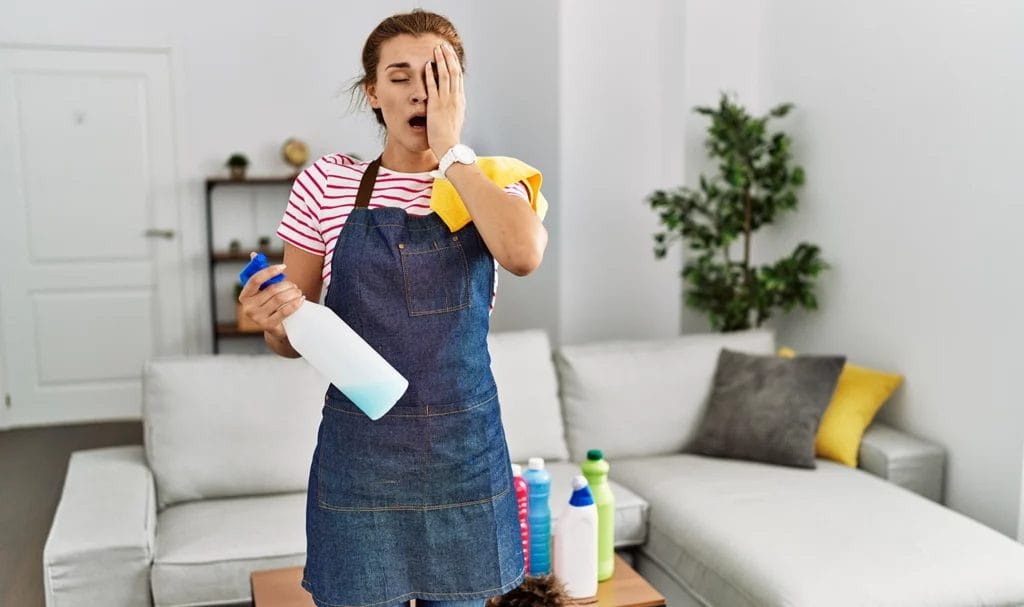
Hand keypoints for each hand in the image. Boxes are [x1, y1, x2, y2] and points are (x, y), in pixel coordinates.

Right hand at [237, 252, 304, 338]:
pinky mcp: (268, 325)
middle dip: (287, 285)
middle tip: (295, 286)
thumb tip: (254, 254)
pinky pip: (285, 311)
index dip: (270, 271)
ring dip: (293, 293)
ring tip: (298, 292)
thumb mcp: (263, 290)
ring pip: (280, 299)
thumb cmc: (269, 305)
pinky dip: (295, 304)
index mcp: (245, 295)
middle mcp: (248, 307)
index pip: (256, 279)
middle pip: (272, 290)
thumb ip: (260, 274)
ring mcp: (257, 317)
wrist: (275, 328)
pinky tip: (301, 299)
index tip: (284, 267)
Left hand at [425, 42, 464, 159]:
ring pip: (446, 75)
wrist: (449, 147)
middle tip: (444, 45)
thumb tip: (450, 104)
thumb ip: (452, 109)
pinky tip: (428, 64)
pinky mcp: (436, 106)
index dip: (455, 64)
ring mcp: (446, 101)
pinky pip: (433, 86)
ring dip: (441, 60)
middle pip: (454, 72)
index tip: (450, 54)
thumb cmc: (450, 137)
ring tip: (437, 49)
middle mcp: (455, 98)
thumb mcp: (454, 119)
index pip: (458, 77)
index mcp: (460, 100)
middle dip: (449, 57)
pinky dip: (431, 74)